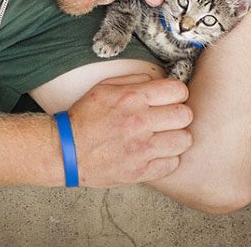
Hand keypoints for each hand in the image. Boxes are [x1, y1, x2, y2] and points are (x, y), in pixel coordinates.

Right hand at [67, 73, 192, 186]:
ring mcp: (141, 148)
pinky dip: (168, 159)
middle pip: (185, 115)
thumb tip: (159, 80)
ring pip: (184, 140)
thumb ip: (135, 80)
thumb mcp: (104, 87)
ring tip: (165, 137)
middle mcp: (140, 121)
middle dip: (180, 115)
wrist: (65, 151)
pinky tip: (156, 154)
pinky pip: (173, 164)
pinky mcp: (140, 171)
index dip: (177, 94)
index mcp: (133, 98)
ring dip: (177, 138)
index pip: (178, 91)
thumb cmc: (85, 117)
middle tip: (169, 119)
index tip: (171, 100)